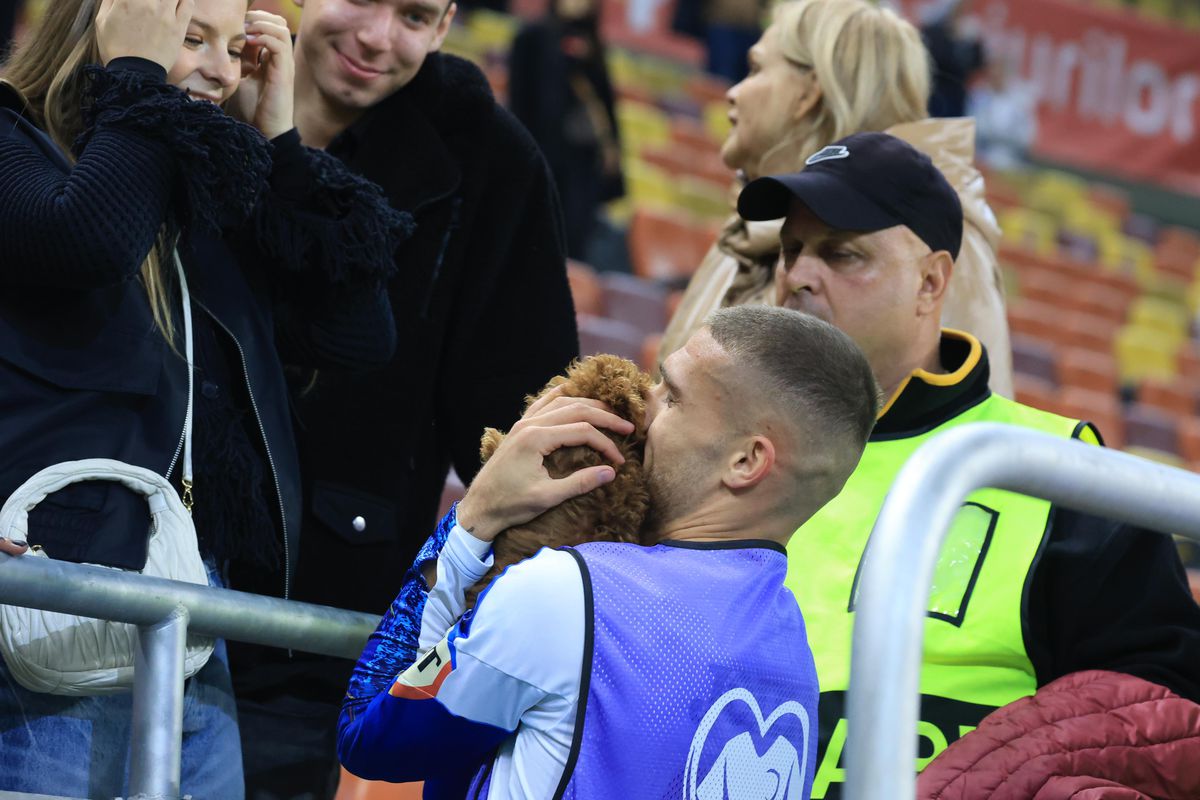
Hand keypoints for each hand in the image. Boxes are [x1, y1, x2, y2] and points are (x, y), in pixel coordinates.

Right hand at [97, 0, 193, 70]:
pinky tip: (178, 0)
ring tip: (161, 3)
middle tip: (151, 2)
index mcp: (126, 0)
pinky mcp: (178, 26)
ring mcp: (165, 14)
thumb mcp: (102, 21)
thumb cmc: (115, 48)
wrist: (134, 74)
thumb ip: (110, 0)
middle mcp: (147, 3)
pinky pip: (187, 3)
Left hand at [226, 10, 294, 139]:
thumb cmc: (253, 109)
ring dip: (260, 24)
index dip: (252, 20)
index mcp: (270, 59)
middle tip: (240, 22)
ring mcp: (284, 64)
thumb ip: (238, 61)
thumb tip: (223, 46)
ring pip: (279, 28)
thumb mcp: (241, 78)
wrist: (265, 130)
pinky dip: (264, 36)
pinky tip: (249, 40)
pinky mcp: (284, 71)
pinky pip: (278, 44)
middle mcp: (280, 58)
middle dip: (257, 17)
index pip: (267, 27)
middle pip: (277, 22)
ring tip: (244, 29)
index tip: (234, 25)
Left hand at [456, 387, 634, 542]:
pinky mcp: (519, 428)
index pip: (582, 431)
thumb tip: (611, 473)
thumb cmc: (511, 505)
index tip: (619, 461)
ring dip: (587, 405)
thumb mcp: (547, 498)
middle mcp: (529, 425)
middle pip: (576, 410)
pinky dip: (561, 397)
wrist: (479, 507)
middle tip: (628, 427)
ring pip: (561, 402)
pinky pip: (543, 404)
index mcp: (536, 439)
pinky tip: (572, 394)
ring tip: (609, 413)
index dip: (606, 443)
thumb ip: (580, 483)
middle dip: (605, 417)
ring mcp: (522, 424)